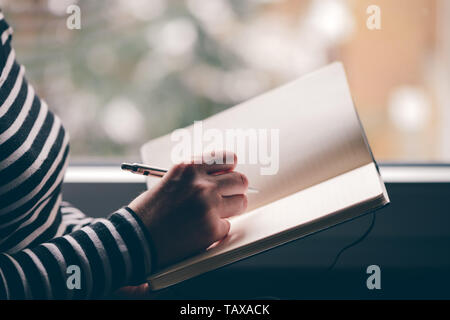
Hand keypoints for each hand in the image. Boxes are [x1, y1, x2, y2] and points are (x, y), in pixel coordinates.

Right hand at [128, 151, 247, 270]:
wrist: (136, 238)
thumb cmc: (150, 212)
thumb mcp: (171, 180)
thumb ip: (196, 176)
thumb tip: (222, 177)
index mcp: (190, 168)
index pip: (227, 158)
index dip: (229, 169)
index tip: (228, 175)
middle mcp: (202, 184)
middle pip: (240, 180)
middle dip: (234, 190)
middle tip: (224, 198)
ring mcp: (209, 206)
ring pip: (241, 203)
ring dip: (230, 209)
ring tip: (212, 215)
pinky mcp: (212, 229)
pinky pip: (228, 225)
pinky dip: (217, 229)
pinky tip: (199, 230)